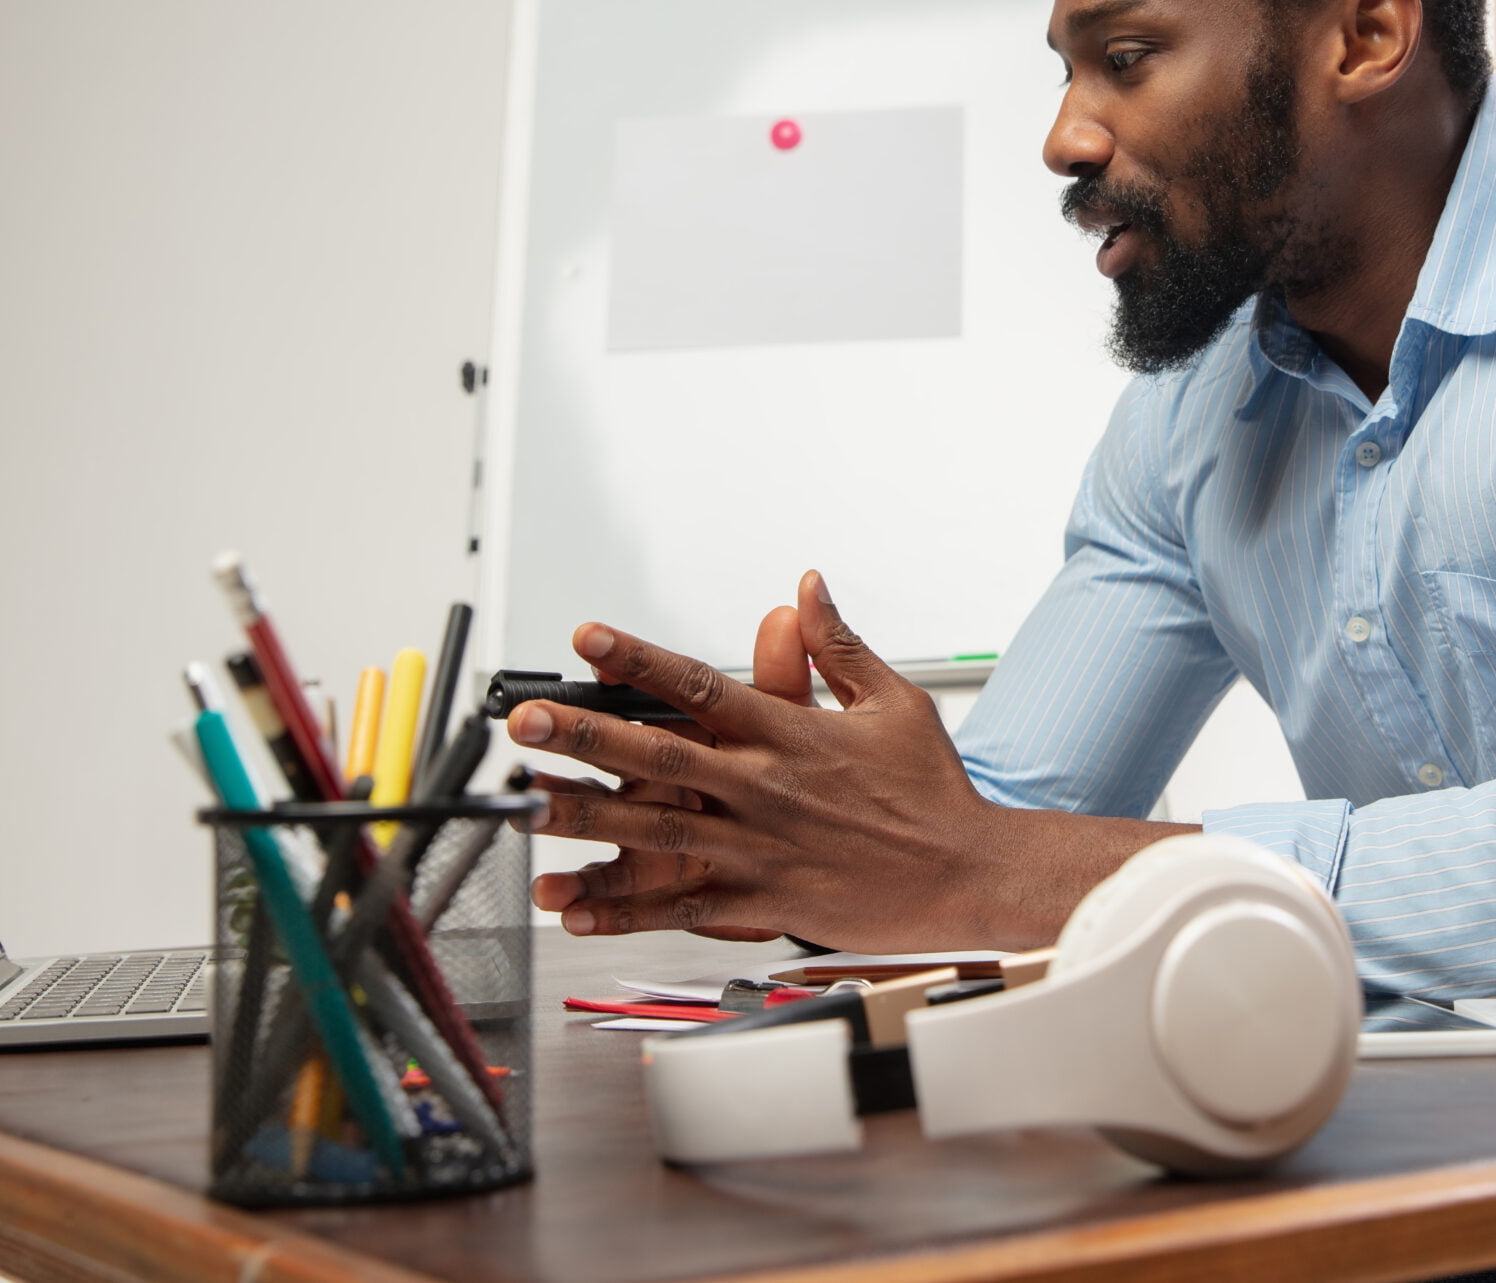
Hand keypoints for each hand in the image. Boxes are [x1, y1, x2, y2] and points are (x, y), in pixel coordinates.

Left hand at [509, 571, 1188, 949]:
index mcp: (791, 734)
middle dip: (585, 736)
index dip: (638, 658)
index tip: (586, 637)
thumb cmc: (933, 790)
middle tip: (526, 723)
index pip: (699, 685)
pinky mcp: (761, 903)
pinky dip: (624, 911)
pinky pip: (680, 909)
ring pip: (655, 832)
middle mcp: (765, 788)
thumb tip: (807, 585)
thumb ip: (839, 644)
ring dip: (586, 820)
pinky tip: (573, 908)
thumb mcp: (894, 700)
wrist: (970, 873)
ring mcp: (758, 849)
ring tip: (526, 807)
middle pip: (659, 756)